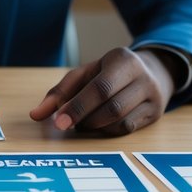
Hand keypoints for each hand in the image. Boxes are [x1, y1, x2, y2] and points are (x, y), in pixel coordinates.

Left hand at [28, 47, 176, 136]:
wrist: (155, 72)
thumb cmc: (111, 73)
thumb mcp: (86, 73)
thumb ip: (61, 91)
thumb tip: (36, 114)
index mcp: (122, 60)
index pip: (100, 87)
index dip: (78, 107)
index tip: (59, 122)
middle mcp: (142, 76)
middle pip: (112, 107)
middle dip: (85, 119)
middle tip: (66, 125)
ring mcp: (152, 96)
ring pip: (120, 121)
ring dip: (96, 127)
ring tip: (83, 122)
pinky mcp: (155, 113)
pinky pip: (128, 129)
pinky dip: (108, 131)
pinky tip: (99, 125)